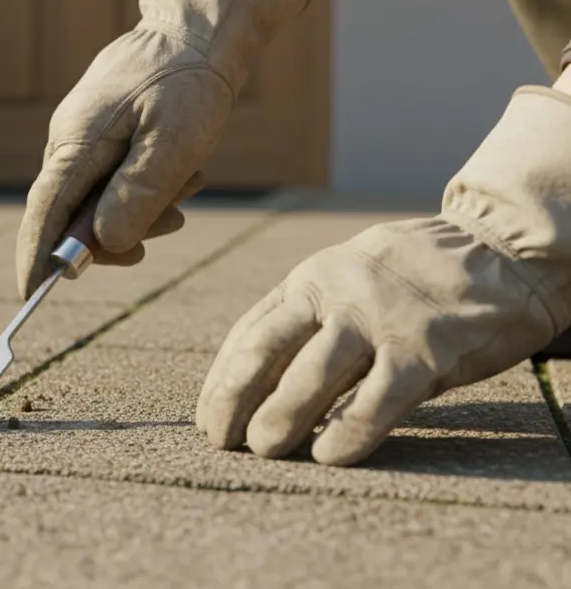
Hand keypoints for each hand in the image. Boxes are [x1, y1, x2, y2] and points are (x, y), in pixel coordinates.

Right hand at [15, 0, 310, 298]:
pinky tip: (184, 173)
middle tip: (173, 225)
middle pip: (73, 213)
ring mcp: (84, 134)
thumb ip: (136, 197)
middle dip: (118, 232)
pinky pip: (114, 176)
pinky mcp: (103, 130)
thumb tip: (101, 244)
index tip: (31, 296)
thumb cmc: (189, 82)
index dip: (36, 257)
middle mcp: (69, 140)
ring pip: (99, 197)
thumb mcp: (174, 145)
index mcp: (76, 143)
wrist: (200, 27)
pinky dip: (147, 187)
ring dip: (144, 207)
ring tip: (191, 186)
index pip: (43, 213)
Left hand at [197, 86, 570, 465]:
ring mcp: (379, 319)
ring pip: (312, 374)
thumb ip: (307, 319)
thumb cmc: (413, 278)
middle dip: (233, 397)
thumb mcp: (346, 279)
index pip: (249, 332)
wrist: (501, 250)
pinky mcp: (425, 349)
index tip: (206, 415)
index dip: (222, 378)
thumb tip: (256, 380)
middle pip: (265, 350)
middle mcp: (335, 293)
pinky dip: (349, 432)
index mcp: (309, 278)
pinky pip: (378, 399)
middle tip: (219, 439)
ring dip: (280, 417)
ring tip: (263, 449)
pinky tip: (328, 457)